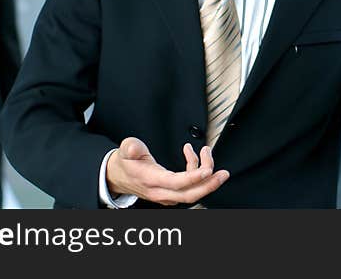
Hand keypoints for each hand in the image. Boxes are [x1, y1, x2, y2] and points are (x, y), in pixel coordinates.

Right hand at [106, 137, 228, 205]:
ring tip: (207, 154)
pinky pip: (188, 187)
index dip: (194, 177)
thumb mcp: (125, 149)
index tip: (207, 170)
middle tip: (223, 174)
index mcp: (151, 180)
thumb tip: (133, 147)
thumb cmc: (124, 163)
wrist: (117, 176)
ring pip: (191, 193)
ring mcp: (166, 194)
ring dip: (205, 178)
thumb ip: (130, 147)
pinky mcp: (169, 193)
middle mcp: (160, 191)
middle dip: (209, 185)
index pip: (176, 183)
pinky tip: (194, 156)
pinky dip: (195, 173)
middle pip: (189, 194)